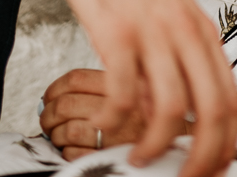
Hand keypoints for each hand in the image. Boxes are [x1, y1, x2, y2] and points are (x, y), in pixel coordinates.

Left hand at [41, 68, 172, 160]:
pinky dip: (68, 154)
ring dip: (55, 136)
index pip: (76, 79)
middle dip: (49, 114)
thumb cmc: (161, 116)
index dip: (55, 89)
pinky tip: (75, 150)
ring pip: (67, 130)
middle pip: (66, 104)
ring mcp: (118, 133)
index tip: (51, 96)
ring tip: (58, 136)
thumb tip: (66, 89)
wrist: (189, 145)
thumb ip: (116, 80)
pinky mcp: (114, 157)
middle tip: (47, 118)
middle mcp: (123, 105)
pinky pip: (76, 155)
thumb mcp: (147, 83)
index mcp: (127, 81)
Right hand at [48, 0, 236, 175]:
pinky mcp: (117, 34)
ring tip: (140, 160)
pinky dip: (116, 120)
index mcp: (201, 29)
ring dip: (156, 145)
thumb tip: (170, 107)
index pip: (231, 96)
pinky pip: (125, 93)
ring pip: (172, 108)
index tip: (215, 165)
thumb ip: (173, 56)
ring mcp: (153, 33)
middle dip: (204, 155)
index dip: (228, 140)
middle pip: (213, 109)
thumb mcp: (165, 12)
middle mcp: (185, 32)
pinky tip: (107, 123)